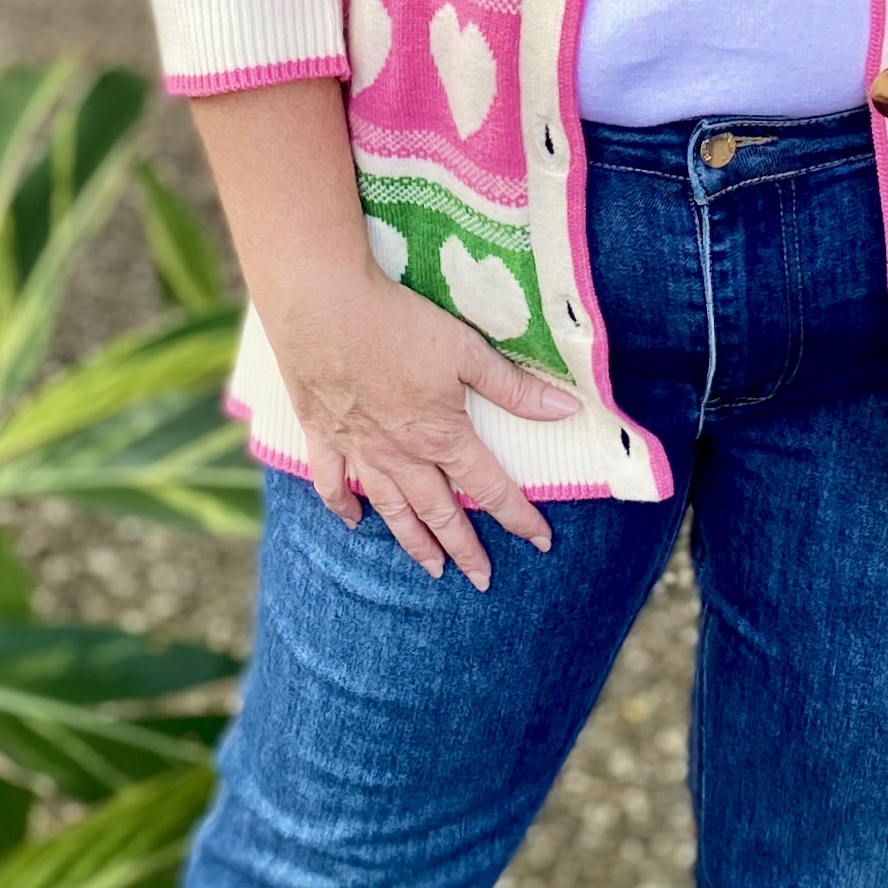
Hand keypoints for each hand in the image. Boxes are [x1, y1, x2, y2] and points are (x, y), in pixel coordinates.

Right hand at [268, 253, 580, 589]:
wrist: (324, 309)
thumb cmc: (400, 325)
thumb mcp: (468, 351)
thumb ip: (514, 388)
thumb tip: (566, 410)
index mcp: (442, 436)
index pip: (490, 488)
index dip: (519, 517)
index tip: (541, 542)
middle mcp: (401, 455)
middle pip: (439, 513)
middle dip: (464, 548)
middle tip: (481, 579)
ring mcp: (358, 450)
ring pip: (390, 509)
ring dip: (412, 542)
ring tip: (431, 569)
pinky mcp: (322, 435)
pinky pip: (331, 484)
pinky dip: (341, 507)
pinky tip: (351, 521)